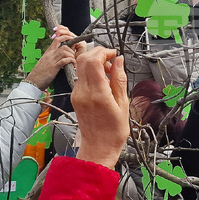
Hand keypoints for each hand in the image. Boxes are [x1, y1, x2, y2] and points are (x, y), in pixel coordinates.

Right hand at [24, 27, 77, 89]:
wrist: (33, 81)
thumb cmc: (39, 73)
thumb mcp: (45, 62)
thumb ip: (52, 58)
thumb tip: (60, 57)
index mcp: (48, 52)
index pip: (57, 40)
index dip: (65, 37)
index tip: (71, 39)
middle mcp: (50, 55)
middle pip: (64, 46)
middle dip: (71, 49)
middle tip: (74, 55)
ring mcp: (52, 60)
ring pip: (65, 52)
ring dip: (72, 56)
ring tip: (73, 61)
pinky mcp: (54, 67)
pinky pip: (64, 61)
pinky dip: (70, 61)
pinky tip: (72, 64)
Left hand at [72, 44, 128, 168]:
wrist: (98, 147)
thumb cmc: (113, 131)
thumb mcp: (123, 104)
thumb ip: (119, 79)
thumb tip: (119, 61)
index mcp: (97, 94)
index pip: (93, 61)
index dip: (104, 52)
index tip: (114, 54)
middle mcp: (83, 92)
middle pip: (84, 59)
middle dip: (98, 53)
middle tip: (112, 60)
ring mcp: (76, 94)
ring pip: (81, 66)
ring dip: (95, 62)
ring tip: (109, 71)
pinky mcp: (75, 96)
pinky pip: (81, 76)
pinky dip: (91, 71)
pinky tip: (103, 80)